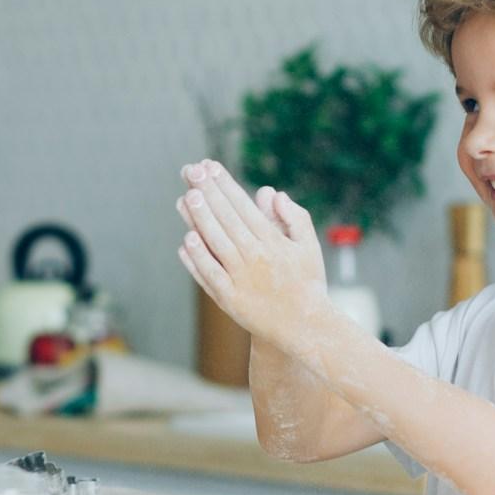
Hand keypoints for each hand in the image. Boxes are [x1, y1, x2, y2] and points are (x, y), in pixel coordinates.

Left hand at [176, 159, 327, 347]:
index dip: (225, 185)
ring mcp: (241, 279)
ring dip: (199, 219)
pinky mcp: (230, 299)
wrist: (306, 328)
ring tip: (186, 197)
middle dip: (208, 192)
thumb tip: (271, 192)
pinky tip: (186, 240)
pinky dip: (196, 258)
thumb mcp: (308, 247)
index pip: (243, 206)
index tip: (210, 166)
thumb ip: (294, 217)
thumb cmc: (307, 283)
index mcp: (274, 242)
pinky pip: (209, 275)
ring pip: (215, 243)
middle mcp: (256, 257)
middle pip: (226, 219)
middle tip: (191, 171)